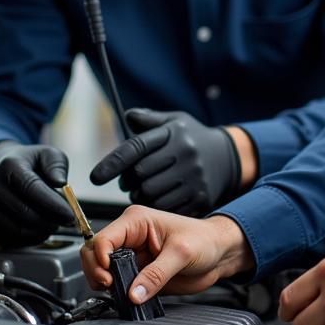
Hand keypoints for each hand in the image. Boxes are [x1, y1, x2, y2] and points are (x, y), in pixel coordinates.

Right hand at [0, 141, 73, 247]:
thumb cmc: (25, 162)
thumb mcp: (46, 154)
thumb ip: (57, 165)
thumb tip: (60, 182)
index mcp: (9, 165)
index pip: (32, 189)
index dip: (53, 205)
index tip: (70, 215)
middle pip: (24, 213)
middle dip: (49, 222)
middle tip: (63, 222)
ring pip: (14, 231)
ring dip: (39, 233)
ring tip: (51, 225)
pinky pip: (4, 240)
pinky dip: (25, 241)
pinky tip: (35, 231)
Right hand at [80, 204, 253, 299]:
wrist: (219, 254)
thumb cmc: (205, 241)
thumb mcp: (181, 254)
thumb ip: (156, 274)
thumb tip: (134, 292)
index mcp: (137, 221)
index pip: (104, 238)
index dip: (100, 258)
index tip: (108, 275)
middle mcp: (131, 237)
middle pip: (95, 252)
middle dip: (96, 270)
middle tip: (109, 285)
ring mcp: (133, 255)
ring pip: (101, 269)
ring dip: (104, 282)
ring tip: (118, 291)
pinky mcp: (138, 272)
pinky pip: (117, 282)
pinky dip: (115, 291)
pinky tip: (126, 296)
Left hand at [89, 109, 240, 215]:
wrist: (228, 158)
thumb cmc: (192, 138)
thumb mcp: (174, 121)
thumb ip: (148, 119)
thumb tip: (127, 116)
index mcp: (174, 132)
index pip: (136, 147)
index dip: (112, 163)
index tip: (95, 177)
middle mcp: (185, 153)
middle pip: (140, 175)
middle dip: (128, 180)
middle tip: (130, 180)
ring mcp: (194, 177)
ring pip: (151, 194)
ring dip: (140, 195)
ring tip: (145, 188)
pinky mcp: (200, 197)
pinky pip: (166, 208)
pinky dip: (157, 206)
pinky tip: (160, 197)